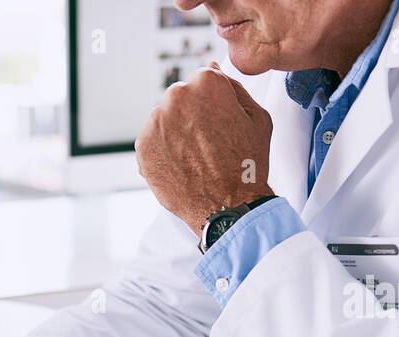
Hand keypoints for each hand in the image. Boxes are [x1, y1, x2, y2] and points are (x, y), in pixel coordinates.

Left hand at [134, 63, 274, 237]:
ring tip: (195, 157)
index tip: (217, 121)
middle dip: (190, 115)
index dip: (211, 102)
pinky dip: (162, 151)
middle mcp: (176, 96)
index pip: (201, 80)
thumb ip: (233, 88)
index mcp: (206, 82)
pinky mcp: (142, 146)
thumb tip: (213, 69)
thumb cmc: (246, 163)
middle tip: (207, 143)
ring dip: (175, 132)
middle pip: (180, 98)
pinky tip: (182, 165)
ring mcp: (156, 122)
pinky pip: (152, 141)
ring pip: (163, 119)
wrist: (228, 205)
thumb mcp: (256, 117)